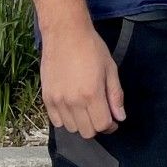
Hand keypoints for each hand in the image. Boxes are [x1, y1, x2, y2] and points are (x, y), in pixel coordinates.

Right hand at [41, 22, 125, 138]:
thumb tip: (120, 117)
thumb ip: (115, 95)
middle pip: (86, 132)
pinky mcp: (46, 98)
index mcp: (92, 94)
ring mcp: (58, 101)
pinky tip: (72, 106)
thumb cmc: (91, 47)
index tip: (113, 120)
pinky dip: (66, 119)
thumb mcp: (110, 68)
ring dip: (81, 123)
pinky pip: (56, 121)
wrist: (65, 34)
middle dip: (97, 126)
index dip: (110, 125)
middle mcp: (73, 102)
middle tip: (100, 113)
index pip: (102, 125)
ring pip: (71, 129)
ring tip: (85, 108)